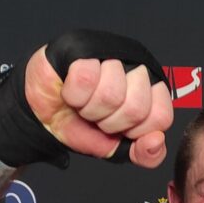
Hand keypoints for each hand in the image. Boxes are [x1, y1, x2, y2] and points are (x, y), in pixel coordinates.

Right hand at [25, 49, 173, 168]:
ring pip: (111, 93)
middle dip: (109, 122)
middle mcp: (135, 70)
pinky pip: (86, 77)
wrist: (43, 115)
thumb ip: (145, 154)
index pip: (161, 117)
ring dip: (89, 108)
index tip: (120, 129)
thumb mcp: (115, 148)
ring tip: (83, 103)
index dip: (135, 131)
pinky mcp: (83, 48)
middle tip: (97, 116)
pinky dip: (73, 93)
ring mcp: (111, 55)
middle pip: (136, 108)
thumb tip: (157, 141)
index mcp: (150, 93)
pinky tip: (70, 89)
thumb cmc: (80, 123)